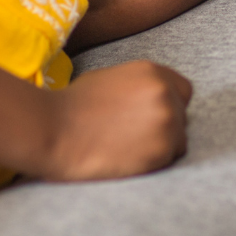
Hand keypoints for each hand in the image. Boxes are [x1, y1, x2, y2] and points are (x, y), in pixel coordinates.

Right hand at [40, 60, 192, 181]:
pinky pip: (169, 159)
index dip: (169, 106)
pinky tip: (127, 160)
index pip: (183, 91)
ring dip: (160, 148)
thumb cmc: (72, 106)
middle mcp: (164, 92)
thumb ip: (139, 86)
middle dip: (164, 128)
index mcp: (152, 72)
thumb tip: (150, 98)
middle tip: (134, 139)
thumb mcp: (110, 78)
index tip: (151, 119)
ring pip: (179, 140)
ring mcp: (166, 120)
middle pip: (182, 117)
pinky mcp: (162, 149)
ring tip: (128, 151)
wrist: (53, 130)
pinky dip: (154, 163)